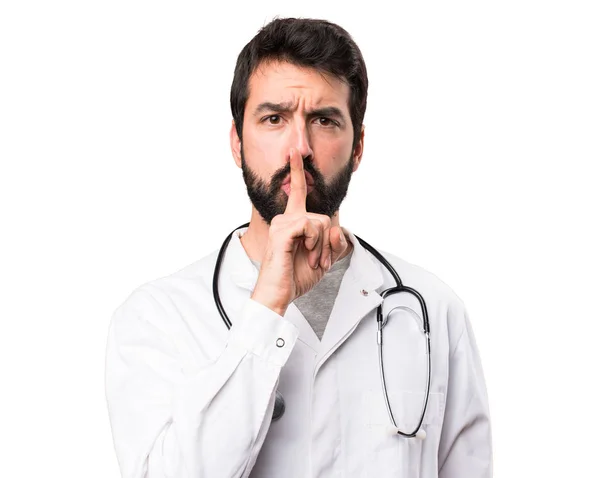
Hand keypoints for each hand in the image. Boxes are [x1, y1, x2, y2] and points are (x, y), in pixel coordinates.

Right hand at [251, 148, 349, 315]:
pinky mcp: (282, 231)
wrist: (279, 294)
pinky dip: (314, 242)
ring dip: (322, 246)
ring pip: (320, 222)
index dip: (297, 171)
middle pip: (324, 217)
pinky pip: (310, 225)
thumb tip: (338, 228)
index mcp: (293, 221)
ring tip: (311, 260)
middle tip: (319, 260)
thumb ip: (334, 243)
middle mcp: (285, 218)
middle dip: (328, 242)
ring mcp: (282, 224)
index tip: (295, 153)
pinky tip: (306, 253)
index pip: (297, 191)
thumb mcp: (323, 259)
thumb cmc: (296, 277)